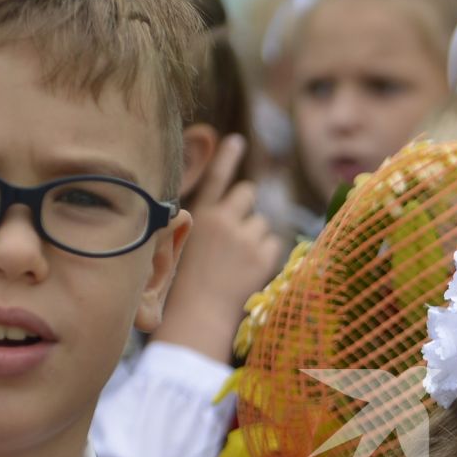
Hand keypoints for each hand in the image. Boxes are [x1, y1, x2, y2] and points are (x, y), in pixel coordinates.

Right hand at [154, 134, 287, 362]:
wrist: (196, 316)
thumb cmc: (184, 286)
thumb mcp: (182, 245)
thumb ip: (205, 225)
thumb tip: (228, 213)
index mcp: (198, 215)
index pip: (216, 177)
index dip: (227, 157)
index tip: (236, 140)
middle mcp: (222, 219)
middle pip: (248, 192)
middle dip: (247, 206)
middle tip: (238, 231)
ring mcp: (244, 236)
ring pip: (262, 222)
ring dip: (255, 236)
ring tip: (237, 261)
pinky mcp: (262, 255)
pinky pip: (274, 242)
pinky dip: (267, 254)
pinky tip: (249, 270)